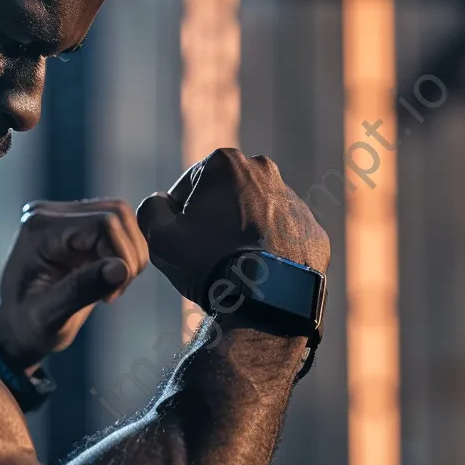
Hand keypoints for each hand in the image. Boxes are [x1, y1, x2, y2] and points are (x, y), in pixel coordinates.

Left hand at [0, 199, 149, 368]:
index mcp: (39, 230)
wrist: (17, 327)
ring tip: (110, 287)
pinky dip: (125, 254)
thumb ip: (82, 289)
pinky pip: (118, 228)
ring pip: (122, 218)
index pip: (103, 223)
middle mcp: (50, 215)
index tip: (112, 292)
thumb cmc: (26, 325)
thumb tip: (121, 268)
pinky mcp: (79, 227)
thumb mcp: (48, 315)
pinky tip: (108, 279)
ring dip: (129, 255)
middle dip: (127, 255)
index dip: (120, 255)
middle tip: (113, 291)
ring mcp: (65, 217)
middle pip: (116, 214)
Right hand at [135, 149, 329, 306]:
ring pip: (255, 214)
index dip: (178, 213)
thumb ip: (150, 208)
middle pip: (224, 195)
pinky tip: (257, 273)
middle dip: (213, 218)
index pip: (188, 184)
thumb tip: (160, 202)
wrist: (264, 302)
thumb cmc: (208, 262)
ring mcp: (295, 200)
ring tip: (231, 266)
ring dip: (241, 232)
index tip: (181, 238)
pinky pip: (282, 236)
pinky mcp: (313, 230)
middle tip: (204, 252)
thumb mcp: (159, 236)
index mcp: (226, 163)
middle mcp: (266, 171)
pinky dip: (268, 249)